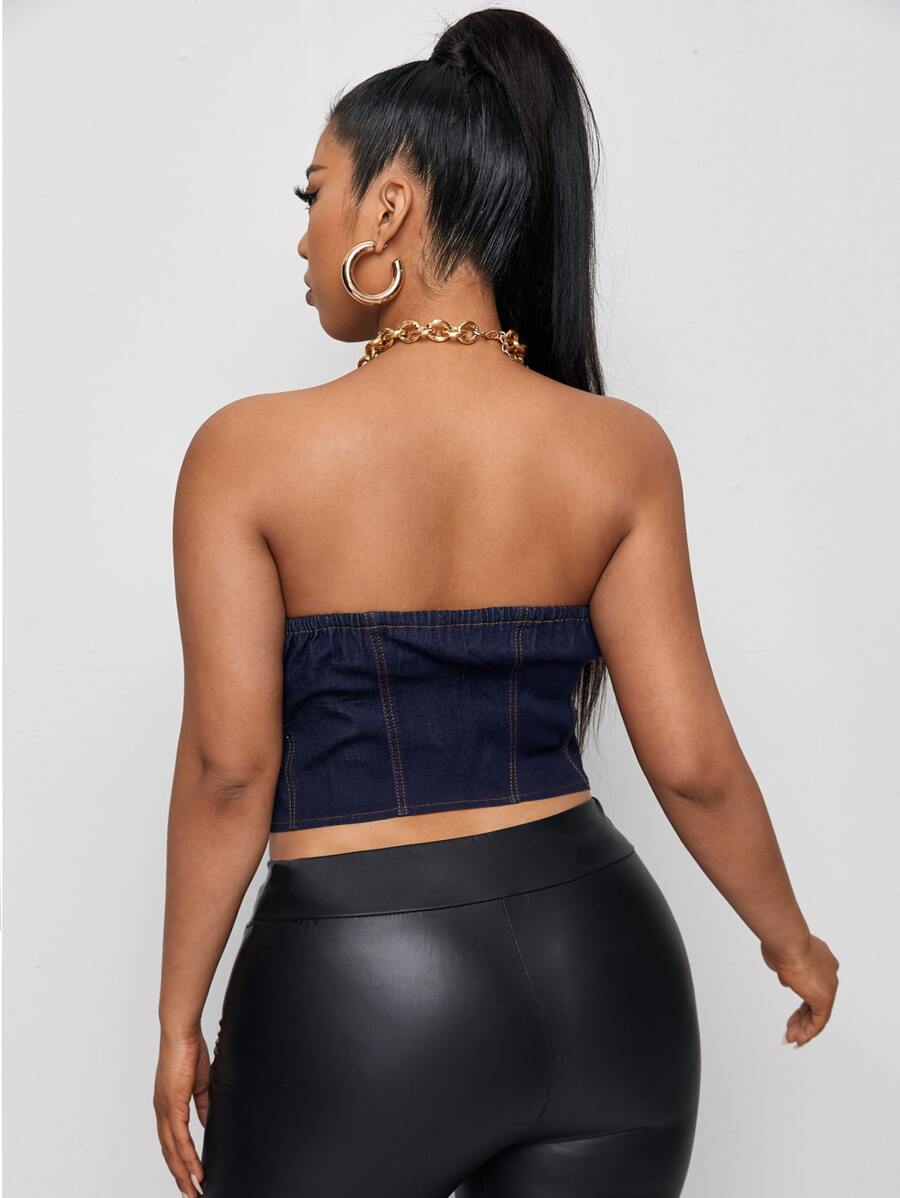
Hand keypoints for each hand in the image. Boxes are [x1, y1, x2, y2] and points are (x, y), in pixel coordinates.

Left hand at [153, 1026, 208, 1195]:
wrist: (181, 1031)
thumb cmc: (188, 1049)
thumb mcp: (198, 1082)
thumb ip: (200, 1104)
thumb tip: (203, 1122)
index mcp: (167, 1105)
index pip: (171, 1141)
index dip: (179, 1161)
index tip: (188, 1178)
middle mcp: (161, 1111)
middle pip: (169, 1152)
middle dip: (179, 1176)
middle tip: (191, 1194)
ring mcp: (164, 1109)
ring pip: (172, 1151)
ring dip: (183, 1173)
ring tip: (194, 1190)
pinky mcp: (171, 1105)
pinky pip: (179, 1139)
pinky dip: (187, 1157)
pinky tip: (196, 1170)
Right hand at [760, 933, 839, 1047]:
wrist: (788, 940)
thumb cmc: (781, 942)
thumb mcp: (781, 956)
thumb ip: (785, 968)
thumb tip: (785, 977)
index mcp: (820, 957)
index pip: (812, 980)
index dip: (802, 992)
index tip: (791, 1002)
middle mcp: (829, 970)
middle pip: (816, 998)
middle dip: (802, 1016)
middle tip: (790, 1028)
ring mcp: (829, 984)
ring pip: (818, 1011)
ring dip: (803, 1027)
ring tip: (791, 1038)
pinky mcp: (825, 998)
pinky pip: (818, 1020)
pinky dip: (808, 1031)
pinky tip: (798, 1039)